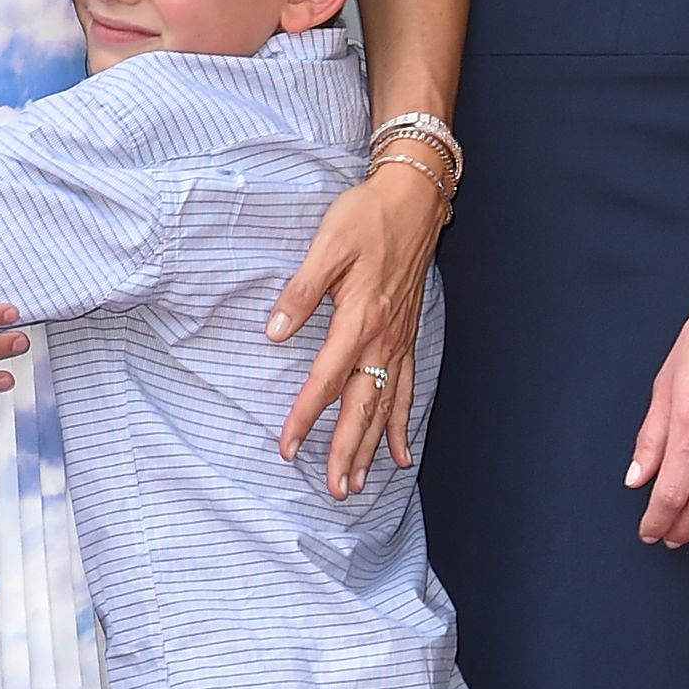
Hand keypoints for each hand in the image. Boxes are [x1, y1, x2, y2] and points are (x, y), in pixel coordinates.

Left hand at [268, 161, 445, 491]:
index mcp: (360, 318)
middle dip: (346, 450)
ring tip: (358, 483)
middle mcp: (383, 338)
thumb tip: (275, 332)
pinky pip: (407, 389)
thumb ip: (301, 291)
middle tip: (334, 489)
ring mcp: (399, 340)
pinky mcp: (408, 335)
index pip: (326, 380)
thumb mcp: (327, 245)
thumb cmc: (365, 217)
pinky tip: (399, 453)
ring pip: (385, 406)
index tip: (288, 447)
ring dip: (370, 447)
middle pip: (362, 406)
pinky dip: (401, 423)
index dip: (306, 416)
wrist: (413, 199)